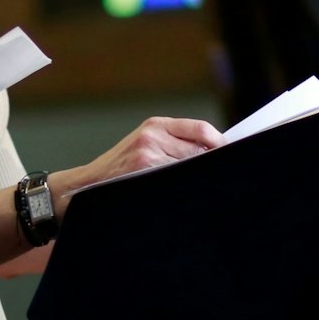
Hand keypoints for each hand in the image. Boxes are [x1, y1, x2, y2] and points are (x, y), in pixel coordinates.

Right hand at [52, 117, 222, 214]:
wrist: (84, 186)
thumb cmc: (119, 169)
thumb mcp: (143, 145)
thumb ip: (174, 144)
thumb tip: (214, 152)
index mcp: (155, 125)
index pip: (201, 129)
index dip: (220, 144)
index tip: (234, 154)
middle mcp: (152, 135)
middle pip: (200, 150)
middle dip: (212, 163)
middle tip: (225, 175)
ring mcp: (148, 154)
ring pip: (191, 166)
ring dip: (201, 178)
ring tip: (206, 188)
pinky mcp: (144, 171)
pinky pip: (177, 178)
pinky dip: (185, 186)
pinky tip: (186, 194)